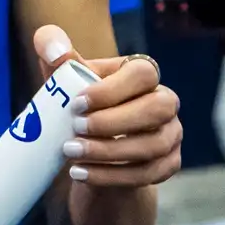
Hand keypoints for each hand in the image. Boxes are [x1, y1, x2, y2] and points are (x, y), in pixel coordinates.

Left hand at [37, 25, 180, 187]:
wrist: (91, 152)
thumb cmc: (78, 107)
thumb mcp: (64, 83)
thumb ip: (55, 59)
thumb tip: (53, 48)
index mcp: (142, 76)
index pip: (142, 73)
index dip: (112, 89)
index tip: (76, 104)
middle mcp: (164, 102)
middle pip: (157, 109)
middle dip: (114, 121)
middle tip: (75, 129)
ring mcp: (171, 134)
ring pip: (153, 145)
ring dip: (108, 152)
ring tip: (70, 152)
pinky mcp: (168, 164)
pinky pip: (148, 173)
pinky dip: (111, 176)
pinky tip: (80, 173)